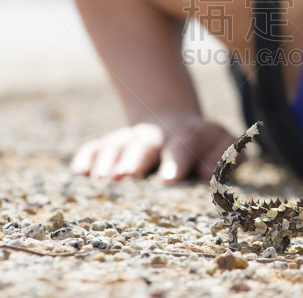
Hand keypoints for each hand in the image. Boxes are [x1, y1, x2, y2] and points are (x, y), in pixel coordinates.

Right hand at [69, 116, 235, 183]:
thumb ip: (223, 155)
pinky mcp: (109, 144)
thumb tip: (207, 171)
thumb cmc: (202, 146)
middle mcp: (155, 135)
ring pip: (116, 146)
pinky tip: (79, 173)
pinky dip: (86, 158)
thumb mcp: (220, 144)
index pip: (183, 144)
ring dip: (108, 161)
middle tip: (125, 175)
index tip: (169, 181)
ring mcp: (130, 138)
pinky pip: (94, 148)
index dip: (177, 161)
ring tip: (102, 179)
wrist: (172, 121)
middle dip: (134, 159)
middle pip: (144, 144)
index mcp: (186, 135)